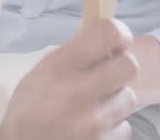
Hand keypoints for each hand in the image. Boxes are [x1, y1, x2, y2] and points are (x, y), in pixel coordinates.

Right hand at [0, 18, 139, 139]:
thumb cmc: (30, 110)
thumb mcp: (40, 73)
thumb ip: (73, 54)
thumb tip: (109, 38)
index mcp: (58, 67)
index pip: (108, 33)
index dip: (118, 33)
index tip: (115, 41)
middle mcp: (77, 93)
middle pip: (129, 65)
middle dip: (120, 68)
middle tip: (106, 74)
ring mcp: (93, 123)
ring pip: (129, 97)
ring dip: (115, 100)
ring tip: (93, 105)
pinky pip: (124, 126)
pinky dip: (112, 126)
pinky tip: (93, 126)